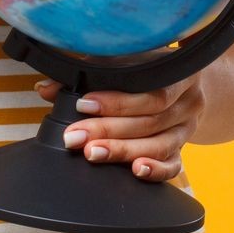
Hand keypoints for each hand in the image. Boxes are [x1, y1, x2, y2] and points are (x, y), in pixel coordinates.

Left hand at [33, 76, 206, 181]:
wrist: (186, 85)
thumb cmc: (148, 69)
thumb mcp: (125, 61)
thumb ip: (88, 71)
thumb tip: (46, 89)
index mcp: (178, 74)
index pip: (150, 92)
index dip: (116, 101)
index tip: (82, 104)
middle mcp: (188, 103)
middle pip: (149, 121)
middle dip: (108, 130)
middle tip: (75, 137)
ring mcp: (187, 129)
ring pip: (158, 145)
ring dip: (122, 151)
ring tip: (92, 154)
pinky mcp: (183, 150)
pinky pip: (173, 166)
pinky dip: (155, 171)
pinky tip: (134, 171)